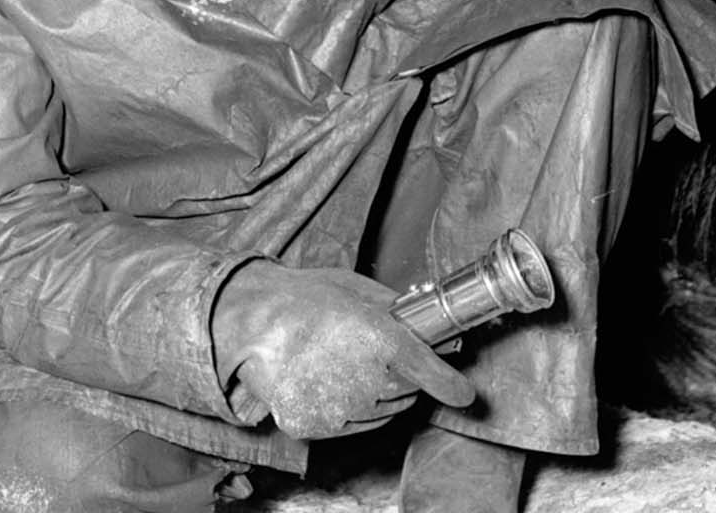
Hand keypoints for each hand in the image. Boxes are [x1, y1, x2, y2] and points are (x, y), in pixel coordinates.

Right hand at [211, 262, 475, 438]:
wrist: (250, 322)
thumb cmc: (301, 298)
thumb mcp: (353, 288)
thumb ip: (394, 309)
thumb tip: (425, 323)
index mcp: (379, 339)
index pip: (429, 372)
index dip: (451, 385)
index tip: (465, 393)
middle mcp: (365, 379)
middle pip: (406, 391)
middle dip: (402, 376)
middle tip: (375, 353)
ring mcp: (340, 408)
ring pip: (382, 412)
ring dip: (378, 395)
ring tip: (346, 364)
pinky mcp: (318, 427)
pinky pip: (351, 425)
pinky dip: (349, 409)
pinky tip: (329, 381)